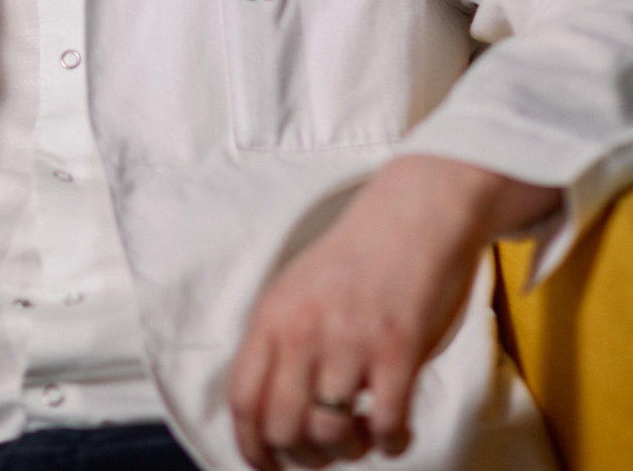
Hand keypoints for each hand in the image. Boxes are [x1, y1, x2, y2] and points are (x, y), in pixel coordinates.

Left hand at [227, 155, 560, 468]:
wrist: (415, 213)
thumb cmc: (359, 256)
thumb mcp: (298, 289)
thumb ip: (279, 341)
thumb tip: (268, 408)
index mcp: (273, 315)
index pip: (242, 400)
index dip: (252, 448)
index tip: (269, 466)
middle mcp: (304, 329)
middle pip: (283, 428)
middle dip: (307, 456)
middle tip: (330, 448)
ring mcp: (350, 339)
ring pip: (331, 433)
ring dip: (351, 449)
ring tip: (366, 431)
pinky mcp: (398, 348)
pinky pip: (388, 425)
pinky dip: (393, 442)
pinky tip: (397, 428)